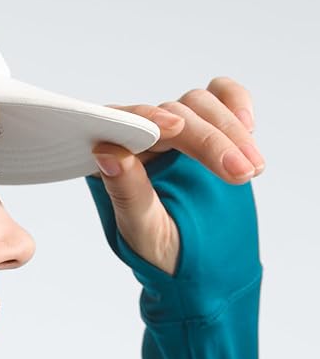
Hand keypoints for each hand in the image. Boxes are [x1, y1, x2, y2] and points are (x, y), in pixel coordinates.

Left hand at [91, 78, 264, 275]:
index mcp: (112, 160)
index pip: (124, 125)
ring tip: (251, 171)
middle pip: (171, 114)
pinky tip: (249, 130)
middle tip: (240, 174)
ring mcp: (174, 128)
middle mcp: (141, 136)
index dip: (148, 120)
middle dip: (209, 141)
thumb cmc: (161, 249)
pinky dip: (237, 103)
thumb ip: (127, 193)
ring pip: (198, 103)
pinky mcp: (206, 124)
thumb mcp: (141, 230)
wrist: (197, 263)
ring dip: (229, 132)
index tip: (175, 128)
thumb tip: (107, 153)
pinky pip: (220, 95)